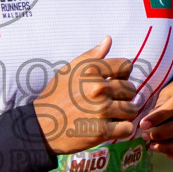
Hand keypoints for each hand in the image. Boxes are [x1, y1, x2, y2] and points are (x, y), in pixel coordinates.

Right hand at [32, 36, 139, 155]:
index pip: (126, 66)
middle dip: (122, 96)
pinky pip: (128, 128)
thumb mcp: (68, 70)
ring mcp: (100, 110)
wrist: (40, 127)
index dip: (121, 75)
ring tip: (109, 116)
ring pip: (132, 109)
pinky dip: (122, 130)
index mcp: (91, 70)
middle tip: (107, 102)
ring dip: (123, 114)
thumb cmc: (55, 97)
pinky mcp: (101, 132)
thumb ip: (91, 55)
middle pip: (131, 89)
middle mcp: (97, 88)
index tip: (111, 83)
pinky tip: (111, 128)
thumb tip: (108, 39)